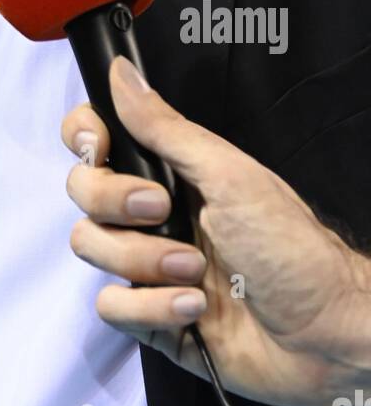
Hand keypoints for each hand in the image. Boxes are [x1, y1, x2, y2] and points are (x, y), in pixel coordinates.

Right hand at [62, 55, 370, 405]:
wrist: (323, 333)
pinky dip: (152, 308)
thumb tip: (122, 72)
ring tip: (196, 270)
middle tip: (164, 211)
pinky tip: (195, 308)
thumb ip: (164, 126)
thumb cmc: (292, 248)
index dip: (84, 140)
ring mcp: (147, 265)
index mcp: (169, 171)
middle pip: (82, 193)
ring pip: (91, 248)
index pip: (95, 139)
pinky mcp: (149, 314)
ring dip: (145, 262)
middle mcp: (151, 215)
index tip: (101, 149)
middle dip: (117, 203)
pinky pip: (111, 306)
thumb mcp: (228, 174)